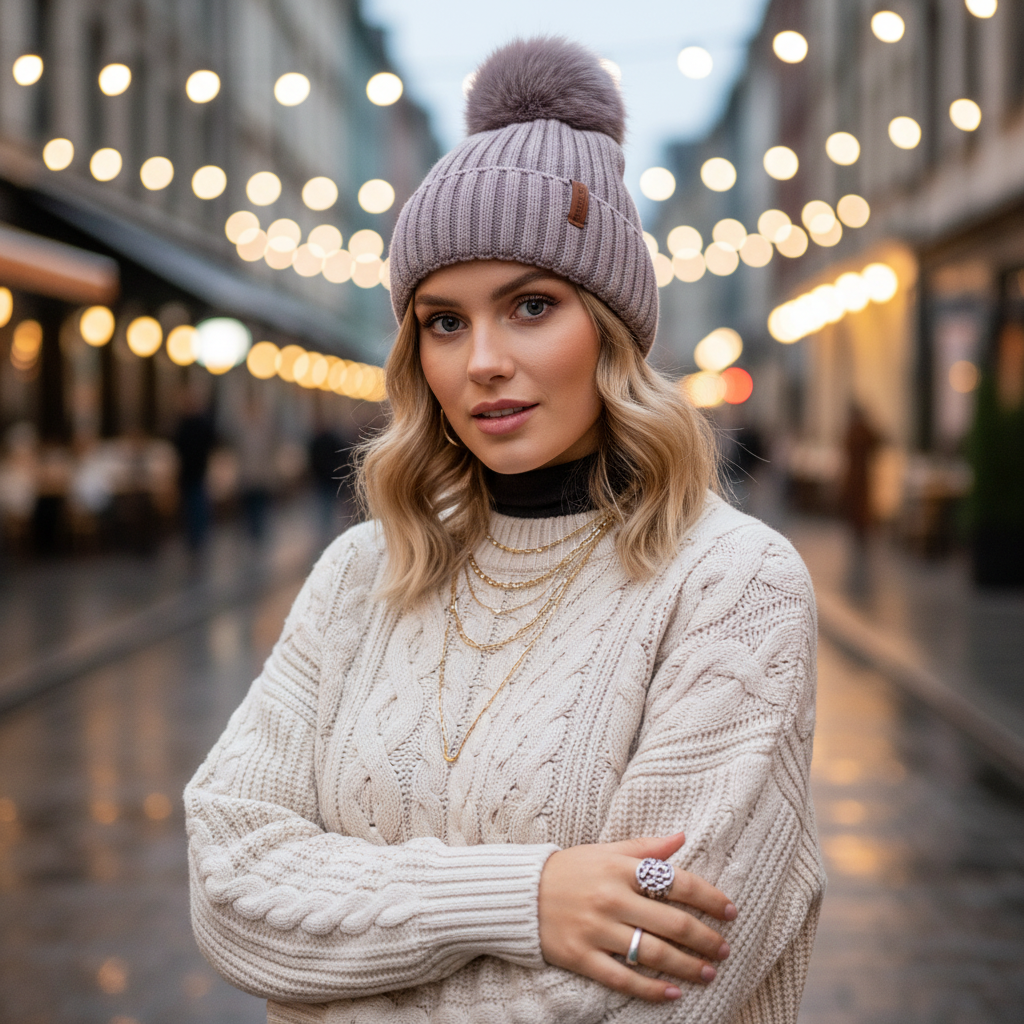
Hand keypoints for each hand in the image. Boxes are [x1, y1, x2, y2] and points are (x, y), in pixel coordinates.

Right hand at [537, 832, 736, 1002]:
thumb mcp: (605, 850)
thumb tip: (682, 837)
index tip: (730, 911)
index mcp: (620, 868)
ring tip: (709, 973)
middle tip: (725, 948)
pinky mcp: (581, 956)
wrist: (520, 892)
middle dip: (706, 938)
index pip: (676, 881)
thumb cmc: (570, 869)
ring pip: (653, 954)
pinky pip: (623, 979)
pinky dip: (652, 989)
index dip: (709, 898)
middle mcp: (611, 898)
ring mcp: (596, 929)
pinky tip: (673, 993)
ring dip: (688, 967)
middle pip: (672, 922)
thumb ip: (645, 848)